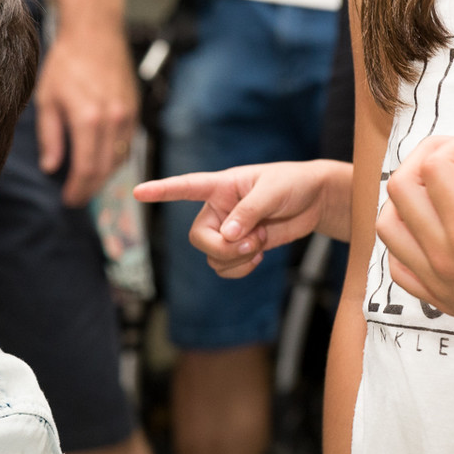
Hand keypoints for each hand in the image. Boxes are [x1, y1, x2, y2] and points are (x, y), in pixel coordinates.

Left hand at [35, 23, 137, 205]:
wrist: (95, 31)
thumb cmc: (66, 62)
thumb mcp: (47, 99)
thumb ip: (50, 136)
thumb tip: (51, 167)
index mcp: (88, 119)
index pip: (86, 169)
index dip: (77, 190)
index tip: (68, 200)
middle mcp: (112, 120)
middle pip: (105, 170)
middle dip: (90, 189)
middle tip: (76, 198)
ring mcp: (127, 114)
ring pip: (119, 160)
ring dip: (104, 177)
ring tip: (86, 184)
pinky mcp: (135, 109)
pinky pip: (128, 144)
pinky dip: (115, 159)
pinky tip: (101, 163)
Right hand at [134, 159, 351, 277]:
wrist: (316, 200)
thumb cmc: (293, 184)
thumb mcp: (272, 191)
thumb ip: (248, 212)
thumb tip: (227, 236)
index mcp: (221, 186)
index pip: (185, 187)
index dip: (161, 191)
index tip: (138, 192)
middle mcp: (218, 210)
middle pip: (198, 237)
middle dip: (223, 248)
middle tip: (252, 243)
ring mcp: (227, 231)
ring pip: (211, 256)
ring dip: (237, 258)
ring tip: (261, 242)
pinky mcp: (240, 248)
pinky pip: (225, 268)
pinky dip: (240, 269)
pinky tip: (258, 258)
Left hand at [378, 133, 453, 339]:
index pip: (437, 166)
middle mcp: (443, 259)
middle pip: (402, 187)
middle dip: (429, 157)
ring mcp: (435, 281)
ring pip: (389, 223)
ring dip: (410, 194)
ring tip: (444, 184)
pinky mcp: (438, 298)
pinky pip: (397, 261)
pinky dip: (406, 235)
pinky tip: (435, 224)